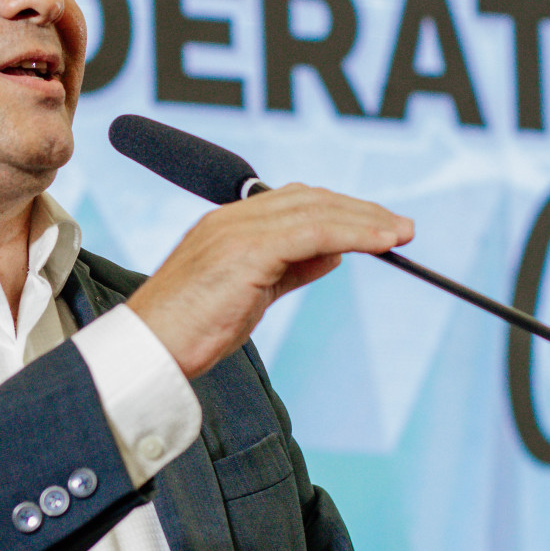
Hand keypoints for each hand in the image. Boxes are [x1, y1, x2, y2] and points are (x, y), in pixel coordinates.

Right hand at [125, 185, 413, 378]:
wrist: (148, 351)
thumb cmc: (189, 332)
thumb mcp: (251, 294)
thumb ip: (291, 268)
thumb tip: (335, 253)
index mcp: (227, 224)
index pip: (294, 202)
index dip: (340, 210)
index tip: (376, 227)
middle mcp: (232, 218)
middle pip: (311, 199)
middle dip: (361, 211)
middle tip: (400, 229)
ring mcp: (238, 230)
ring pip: (317, 211)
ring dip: (366, 221)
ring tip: (401, 234)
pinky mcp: (247, 250)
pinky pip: (314, 232)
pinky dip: (354, 234)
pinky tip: (380, 244)